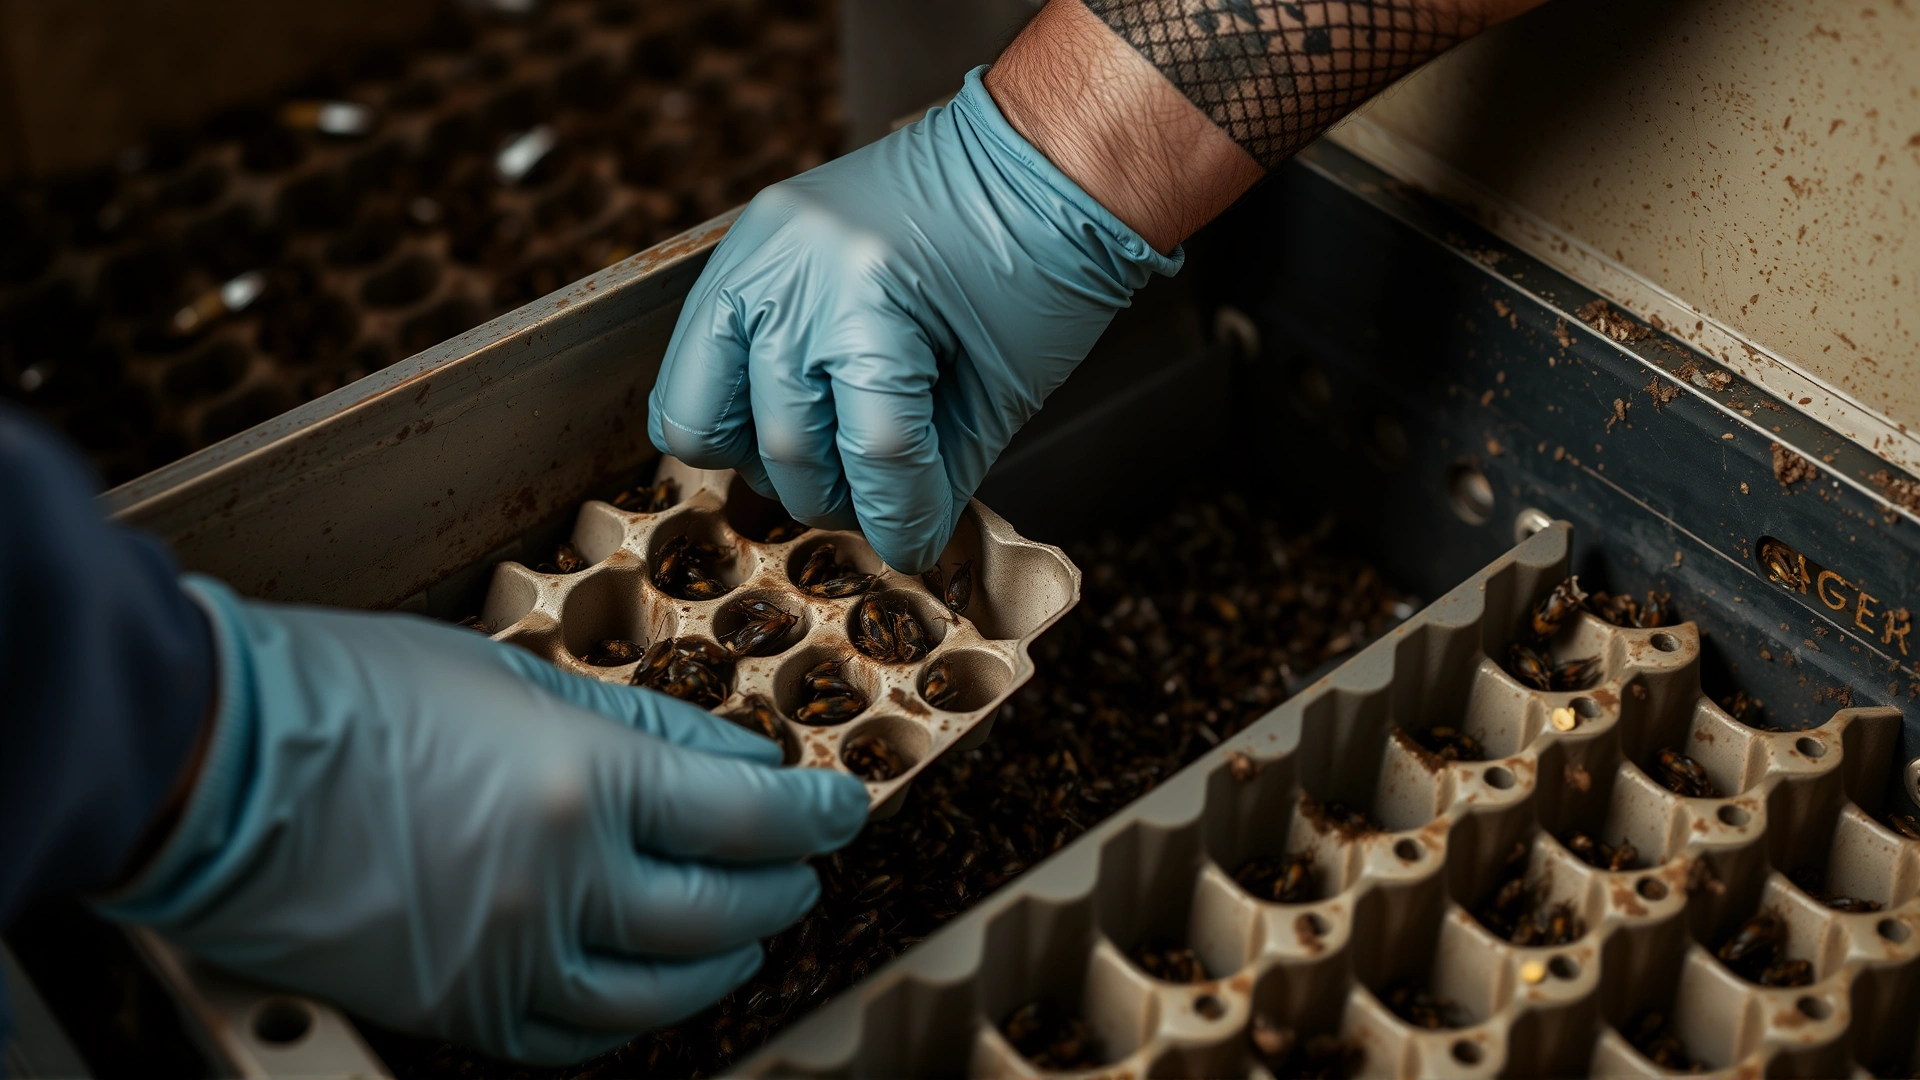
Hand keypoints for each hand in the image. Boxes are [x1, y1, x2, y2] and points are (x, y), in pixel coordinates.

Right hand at [98, 578, 868, 1064]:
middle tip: (802, 861)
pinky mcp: (458, 1012)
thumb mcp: (511, 676)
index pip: (749, 818)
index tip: (844, 805)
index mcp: (583, 783)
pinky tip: (653, 986)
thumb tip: (731, 763)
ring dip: (726, 959)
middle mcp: (563, 886)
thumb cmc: (351, 694)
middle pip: (723, 910)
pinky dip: (635, 1016)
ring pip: (665, 993)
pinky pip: (577, 1039)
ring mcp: (510, 961)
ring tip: (748, 929)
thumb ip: (634, 727)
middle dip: (783, 885)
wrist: (212, 773)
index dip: (817, 815)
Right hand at [648, 66, 1181, 572]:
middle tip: (879, 501)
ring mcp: (754, 254)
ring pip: (705, 421)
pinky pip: (692, 366)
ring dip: (773, 462)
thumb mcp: (1004, 387)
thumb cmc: (1040, 261)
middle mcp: (797, 271)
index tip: (914, 546)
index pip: (874, 454)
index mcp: (877, 294)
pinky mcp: (737, 249)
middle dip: (840, 501)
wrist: (1034, 157)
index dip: (900, 520)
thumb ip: (936, 472)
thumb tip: (894, 537)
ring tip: (833, 453)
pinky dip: (734, 410)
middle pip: (787, 447)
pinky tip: (796, 410)